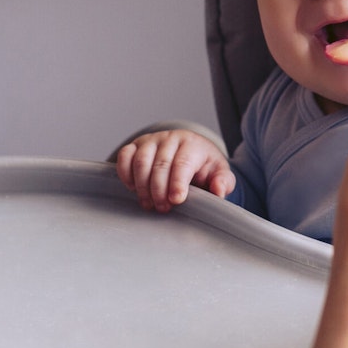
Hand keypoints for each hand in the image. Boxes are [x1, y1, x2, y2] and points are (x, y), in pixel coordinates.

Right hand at [115, 129, 234, 212]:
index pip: (183, 162)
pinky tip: (134, 188)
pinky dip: (125, 174)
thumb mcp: (219, 174)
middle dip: (159, 190)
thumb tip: (219, 190)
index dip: (177, 183)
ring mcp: (152, 140)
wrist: (190, 154)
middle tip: (162, 208)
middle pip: (160, 164)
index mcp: (193, 144)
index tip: (176, 200)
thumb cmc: (204, 167)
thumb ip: (223, 182)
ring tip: (149, 204)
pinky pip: (124, 156)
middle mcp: (171, 138)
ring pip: (141, 161)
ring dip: (142, 186)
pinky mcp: (136, 145)